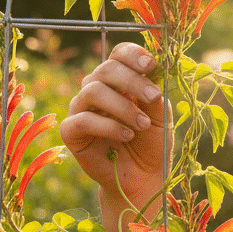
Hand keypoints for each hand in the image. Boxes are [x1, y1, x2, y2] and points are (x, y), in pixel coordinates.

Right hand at [59, 42, 166, 196]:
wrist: (143, 176)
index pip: (119, 55)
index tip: (151, 65)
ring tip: (142, 124)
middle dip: (132, 81)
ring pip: (93, 91)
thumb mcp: (160, 116)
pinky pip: (83, 120)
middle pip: (106, 69)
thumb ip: (155, 94)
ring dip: (122, 106)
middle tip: (153, 97)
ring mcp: (81, 109)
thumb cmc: (151, 142)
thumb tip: (157, 69)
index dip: (133, 55)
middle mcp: (96, 89)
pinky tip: (127, 135)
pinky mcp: (72, 132)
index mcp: (118, 80)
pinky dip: (108, 126)